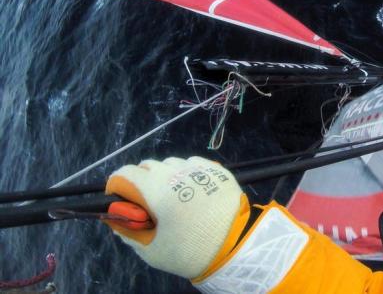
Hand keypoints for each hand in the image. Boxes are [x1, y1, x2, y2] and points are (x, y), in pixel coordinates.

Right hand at [105, 157, 242, 278]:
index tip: (121, 200)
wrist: (236, 247)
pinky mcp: (217, 169)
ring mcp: (198, 168)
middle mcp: (176, 172)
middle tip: (148, 205)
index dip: (118, 186)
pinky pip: (193, 164)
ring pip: (171, 163)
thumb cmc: (190, 251)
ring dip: (165, 176)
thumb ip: (128, 231)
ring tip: (174, 199)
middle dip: (141, 182)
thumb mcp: (152, 250)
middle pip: (148, 166)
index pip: (125, 174)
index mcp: (157, 189)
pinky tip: (193, 193)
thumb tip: (114, 218)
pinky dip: (187, 174)